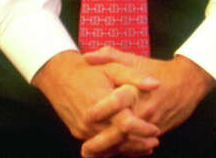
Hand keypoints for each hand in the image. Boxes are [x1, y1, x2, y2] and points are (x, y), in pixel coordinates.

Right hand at [32, 50, 160, 156]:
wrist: (59, 77)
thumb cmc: (90, 71)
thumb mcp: (113, 68)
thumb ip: (134, 76)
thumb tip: (156, 84)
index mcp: (100, 103)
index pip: (125, 124)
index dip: (142, 129)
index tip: (155, 130)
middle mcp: (90, 120)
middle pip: (117, 139)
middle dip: (138, 143)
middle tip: (155, 141)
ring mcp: (82, 129)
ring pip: (108, 146)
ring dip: (127, 148)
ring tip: (146, 146)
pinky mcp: (79, 133)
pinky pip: (98, 146)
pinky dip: (113, 148)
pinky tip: (128, 146)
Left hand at [81, 47, 215, 146]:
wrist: (189, 82)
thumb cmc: (159, 70)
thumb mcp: (135, 60)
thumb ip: (111, 57)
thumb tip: (87, 56)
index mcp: (135, 94)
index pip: (114, 110)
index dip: (98, 116)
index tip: (84, 120)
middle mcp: (144, 113)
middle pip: (120, 135)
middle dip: (101, 145)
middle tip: (85, 150)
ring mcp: (151, 126)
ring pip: (129, 144)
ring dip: (112, 150)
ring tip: (95, 153)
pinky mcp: (157, 133)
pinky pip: (139, 145)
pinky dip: (126, 149)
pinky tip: (114, 150)